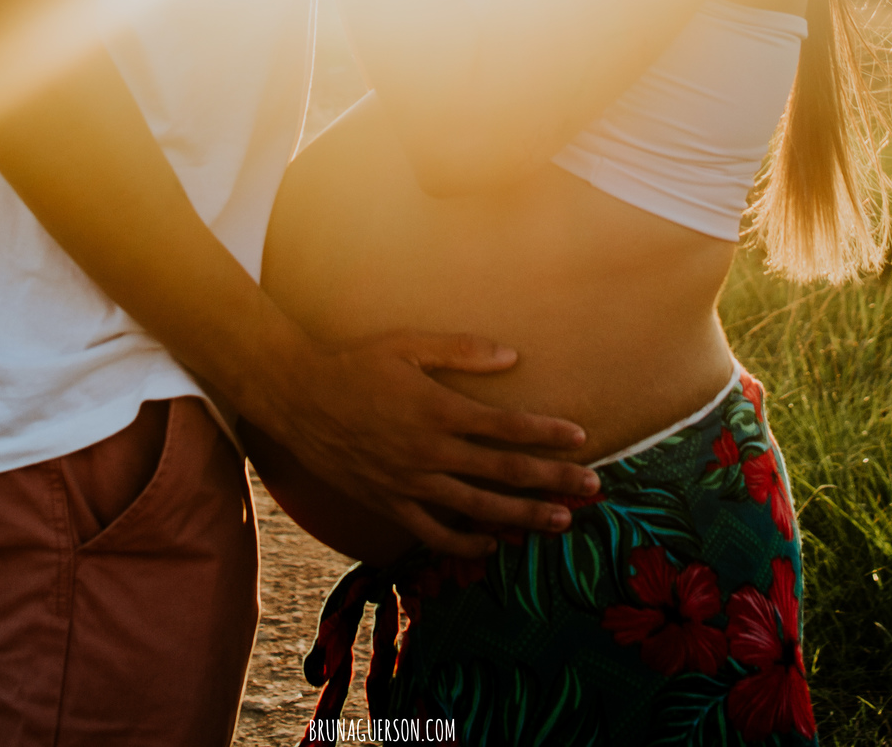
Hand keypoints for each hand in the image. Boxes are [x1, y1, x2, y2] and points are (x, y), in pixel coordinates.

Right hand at [269, 328, 599, 555]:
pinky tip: (493, 546)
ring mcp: (410, 483)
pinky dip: (467, 545)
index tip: (581, 438)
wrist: (299, 399)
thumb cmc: (356, 363)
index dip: (547, 433)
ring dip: (524, 516)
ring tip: (562, 521)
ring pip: (479, 508)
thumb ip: (461, 351)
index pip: (507, 426)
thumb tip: (513, 356)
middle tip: (593, 486)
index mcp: (438, 409)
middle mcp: (430, 452)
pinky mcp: (389, 504)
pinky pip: (435, 534)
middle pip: (504, 471)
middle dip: (553, 479)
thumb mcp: (408, 345)